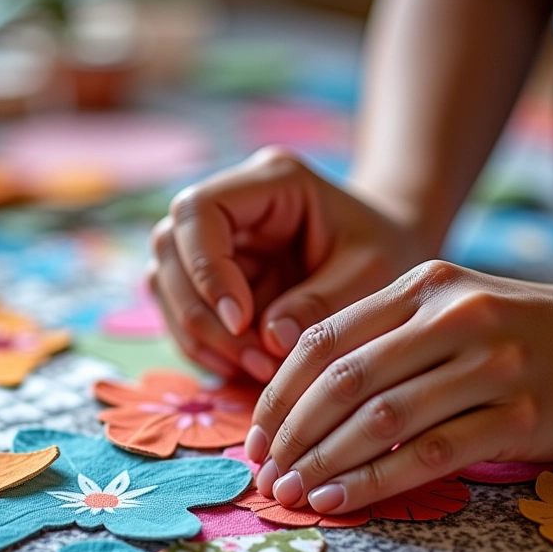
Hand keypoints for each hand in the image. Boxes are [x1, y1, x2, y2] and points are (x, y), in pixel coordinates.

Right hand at [148, 147, 433, 381]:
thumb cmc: (386, 252)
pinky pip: (180, 310)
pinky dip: (201, 345)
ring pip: (164, 282)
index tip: (242, 319)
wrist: (389, 253)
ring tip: (253, 369)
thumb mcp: (370, 275)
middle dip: (201, 313)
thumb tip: (268, 338)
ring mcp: (216, 241)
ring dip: (197, 334)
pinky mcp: (212, 276)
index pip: (200, 211)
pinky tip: (239, 367)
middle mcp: (232, 206)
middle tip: (254, 360)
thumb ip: (321, 303)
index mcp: (271, 182)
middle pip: (169, 248)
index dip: (206, 268)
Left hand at [244, 260, 552, 513]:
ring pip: (383, 420)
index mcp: (422, 286)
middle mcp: (455, 317)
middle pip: (345, 381)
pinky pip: (431, 454)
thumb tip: (296, 401)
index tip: (257, 436)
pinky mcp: (523, 416)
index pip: (325, 341)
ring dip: (326, 463)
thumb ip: (377, 339)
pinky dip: (376, 480)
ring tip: (292, 492)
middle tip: (267, 473)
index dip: (280, 394)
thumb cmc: (507, 331)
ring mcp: (493, 365)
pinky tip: (340, 500)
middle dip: (294, 434)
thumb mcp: (443, 311)